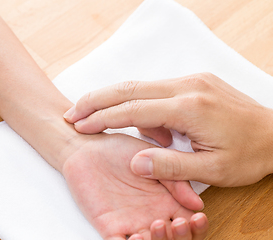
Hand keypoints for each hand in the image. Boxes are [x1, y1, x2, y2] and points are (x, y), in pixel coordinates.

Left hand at [62, 133, 207, 238]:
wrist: (87, 150)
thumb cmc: (118, 150)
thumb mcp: (152, 159)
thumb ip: (173, 179)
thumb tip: (198, 203)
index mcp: (165, 201)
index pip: (189, 223)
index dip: (197, 226)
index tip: (196, 218)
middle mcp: (151, 215)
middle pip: (174, 239)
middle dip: (181, 237)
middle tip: (178, 223)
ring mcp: (131, 223)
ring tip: (156, 226)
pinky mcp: (110, 227)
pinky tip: (137, 237)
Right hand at [64, 73, 272, 186]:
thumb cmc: (249, 154)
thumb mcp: (212, 170)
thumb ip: (169, 167)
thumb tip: (134, 163)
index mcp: (189, 108)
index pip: (133, 109)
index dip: (102, 118)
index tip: (80, 124)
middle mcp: (187, 86)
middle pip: (129, 87)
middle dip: (97, 100)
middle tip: (74, 111)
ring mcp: (191, 80)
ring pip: (140, 87)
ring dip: (120, 104)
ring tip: (121, 127)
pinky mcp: (193, 82)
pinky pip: (157, 90)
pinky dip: (142, 105)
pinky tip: (152, 126)